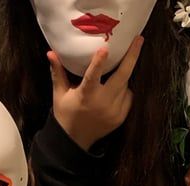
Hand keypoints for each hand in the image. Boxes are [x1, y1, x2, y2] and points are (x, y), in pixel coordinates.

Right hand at [49, 35, 143, 150]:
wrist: (74, 140)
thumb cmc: (66, 114)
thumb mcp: (60, 94)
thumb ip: (58, 72)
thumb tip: (51, 52)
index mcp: (85, 96)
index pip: (93, 76)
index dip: (99, 62)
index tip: (104, 48)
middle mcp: (102, 103)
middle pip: (122, 76)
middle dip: (131, 57)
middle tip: (138, 40)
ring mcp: (113, 111)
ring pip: (126, 85)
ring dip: (122, 77)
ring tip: (113, 74)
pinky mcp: (120, 117)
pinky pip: (128, 97)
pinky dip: (123, 90)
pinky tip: (114, 90)